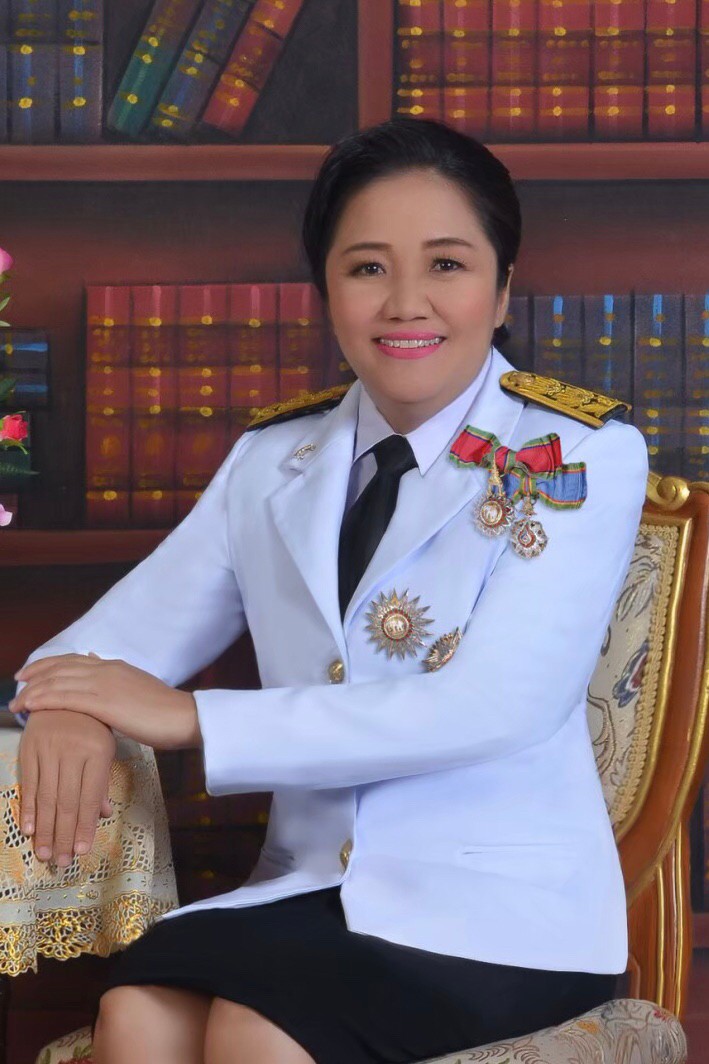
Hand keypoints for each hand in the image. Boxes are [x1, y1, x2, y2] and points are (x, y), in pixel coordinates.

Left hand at [11, 653, 201, 749]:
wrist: (183, 716)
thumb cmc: (164, 709)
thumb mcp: (137, 685)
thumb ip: (114, 676)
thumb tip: (96, 659)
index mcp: (114, 666)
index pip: (72, 660)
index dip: (48, 665)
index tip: (30, 673)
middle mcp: (106, 670)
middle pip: (60, 667)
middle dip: (35, 675)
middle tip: (16, 684)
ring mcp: (105, 685)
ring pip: (58, 682)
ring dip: (33, 691)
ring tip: (16, 702)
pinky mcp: (104, 703)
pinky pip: (65, 698)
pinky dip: (43, 701)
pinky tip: (30, 707)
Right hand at [19, 709, 115, 865]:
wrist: (65, 694)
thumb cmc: (90, 725)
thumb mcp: (104, 748)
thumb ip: (101, 781)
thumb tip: (102, 815)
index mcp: (98, 752)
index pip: (89, 797)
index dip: (84, 827)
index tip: (81, 851)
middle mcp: (73, 751)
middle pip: (67, 801)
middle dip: (63, 835)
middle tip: (61, 861)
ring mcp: (49, 749)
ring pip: (46, 796)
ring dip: (44, 829)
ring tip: (44, 853)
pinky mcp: (30, 748)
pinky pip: (28, 783)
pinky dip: (28, 808)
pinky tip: (29, 829)